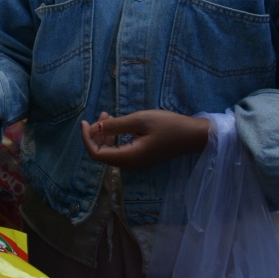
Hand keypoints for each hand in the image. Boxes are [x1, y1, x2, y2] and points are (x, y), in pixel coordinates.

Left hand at [80, 110, 208, 170]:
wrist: (193, 135)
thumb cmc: (169, 125)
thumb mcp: (139, 120)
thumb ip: (115, 126)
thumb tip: (93, 128)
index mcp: (128, 158)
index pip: (96, 154)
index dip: (87, 138)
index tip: (85, 122)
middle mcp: (130, 164)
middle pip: (102, 153)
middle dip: (97, 134)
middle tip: (103, 113)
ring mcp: (136, 162)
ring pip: (111, 151)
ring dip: (105, 134)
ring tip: (109, 115)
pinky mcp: (141, 158)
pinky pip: (120, 150)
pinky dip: (115, 137)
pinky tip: (118, 124)